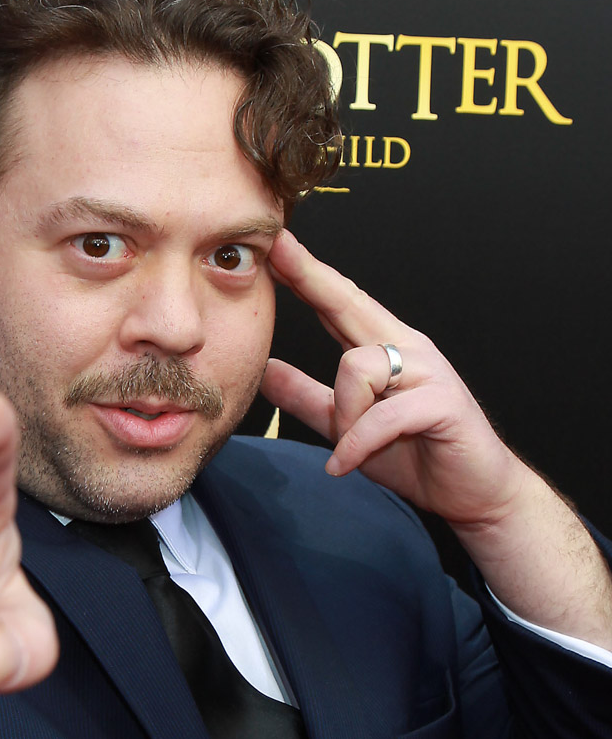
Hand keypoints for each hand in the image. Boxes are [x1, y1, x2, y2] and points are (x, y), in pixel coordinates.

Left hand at [262, 231, 528, 531]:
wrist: (472, 492)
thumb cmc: (415, 455)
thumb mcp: (346, 426)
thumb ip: (308, 398)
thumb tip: (265, 371)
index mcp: (386, 349)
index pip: (340, 304)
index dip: (308, 275)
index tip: (277, 246)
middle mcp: (408, 349)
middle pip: (351, 304)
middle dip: (312, 278)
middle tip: (277, 250)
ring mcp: (429, 371)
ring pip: (357, 367)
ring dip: (343, 416)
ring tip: (349, 449)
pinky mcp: (443, 403)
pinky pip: (383, 415)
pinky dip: (357, 444)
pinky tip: (344, 465)